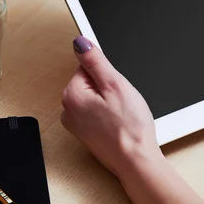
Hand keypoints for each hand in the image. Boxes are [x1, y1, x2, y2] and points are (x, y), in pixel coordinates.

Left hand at [61, 36, 160, 176]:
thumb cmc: (129, 127)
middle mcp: (68, 110)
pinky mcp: (85, 134)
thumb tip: (80, 42)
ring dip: (109, 103)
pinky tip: (118, 124)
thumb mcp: (115, 85)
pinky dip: (108, 116)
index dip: (107, 75)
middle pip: (90, 83)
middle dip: (108, 89)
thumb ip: (95, 61)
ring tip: (121, 115)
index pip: (87, 67)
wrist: (135, 161)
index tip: (117, 89)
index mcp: (71, 95)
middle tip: (121, 103)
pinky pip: (96, 114)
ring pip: (94, 99)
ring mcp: (75, 124)